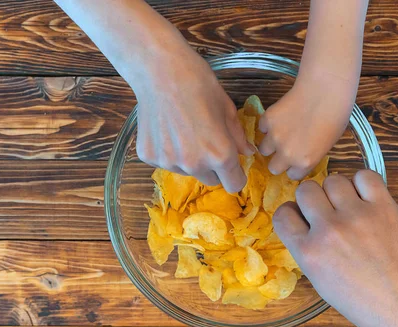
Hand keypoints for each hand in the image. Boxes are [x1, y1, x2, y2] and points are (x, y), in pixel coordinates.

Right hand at [133, 48, 253, 192]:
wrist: (160, 70)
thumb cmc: (199, 84)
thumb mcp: (227, 108)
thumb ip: (238, 136)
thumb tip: (247, 152)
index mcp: (220, 155)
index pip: (234, 185)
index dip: (236, 175)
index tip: (232, 165)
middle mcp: (195, 165)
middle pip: (211, 180)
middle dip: (213, 167)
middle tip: (207, 142)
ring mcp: (169, 163)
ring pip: (188, 171)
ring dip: (190, 159)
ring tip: (184, 130)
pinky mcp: (150, 157)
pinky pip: (166, 162)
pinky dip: (169, 152)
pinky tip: (167, 128)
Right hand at [258, 74, 355, 179]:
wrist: (325, 90)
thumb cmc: (335, 116)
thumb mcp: (328, 144)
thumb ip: (311, 155)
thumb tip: (302, 155)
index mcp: (304, 162)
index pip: (292, 175)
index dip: (295, 167)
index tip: (297, 158)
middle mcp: (287, 154)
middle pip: (273, 168)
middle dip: (279, 160)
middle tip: (286, 148)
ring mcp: (275, 137)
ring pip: (263, 149)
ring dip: (270, 144)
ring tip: (281, 133)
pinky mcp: (267, 120)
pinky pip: (262, 128)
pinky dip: (268, 125)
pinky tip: (280, 117)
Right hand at [273, 171, 397, 326]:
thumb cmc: (365, 303)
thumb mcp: (321, 283)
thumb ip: (309, 251)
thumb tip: (306, 225)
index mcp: (309, 253)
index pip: (283, 214)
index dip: (292, 214)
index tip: (302, 218)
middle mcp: (328, 230)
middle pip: (306, 190)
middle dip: (313, 199)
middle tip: (327, 211)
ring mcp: (356, 216)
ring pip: (333, 179)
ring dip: (338, 191)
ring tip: (350, 206)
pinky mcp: (384, 207)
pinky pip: (364, 175)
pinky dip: (363, 183)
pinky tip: (367, 198)